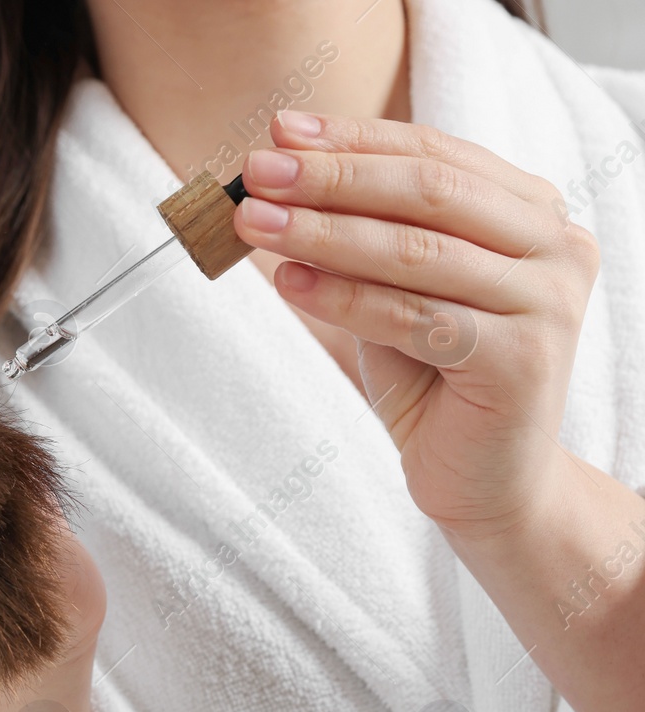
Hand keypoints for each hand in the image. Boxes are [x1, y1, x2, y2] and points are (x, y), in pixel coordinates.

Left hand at [234, 111, 601, 542]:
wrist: (487, 482)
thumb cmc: (435, 381)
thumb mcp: (394, 292)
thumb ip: (358, 236)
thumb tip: (278, 179)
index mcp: (531, 213)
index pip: (435, 153)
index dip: (353, 140)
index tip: (280, 131)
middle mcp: (555, 246)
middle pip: (428, 191)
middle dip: (332, 177)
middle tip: (256, 171)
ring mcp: (547, 302)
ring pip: (416, 251)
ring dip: (323, 232)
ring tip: (254, 223)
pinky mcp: (521, 359)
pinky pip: (412, 315)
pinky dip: (342, 297)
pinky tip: (288, 282)